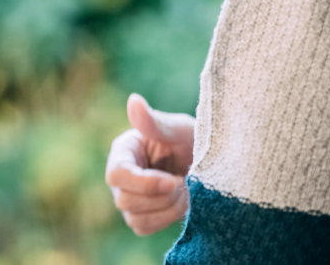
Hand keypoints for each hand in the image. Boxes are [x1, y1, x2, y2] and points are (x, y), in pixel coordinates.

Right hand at [104, 93, 198, 234]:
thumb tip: (133, 101)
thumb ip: (156, 122)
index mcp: (124, 151)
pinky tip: (180, 204)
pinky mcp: (139, 215)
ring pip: (134, 218)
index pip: (117, 174)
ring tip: (185, 192)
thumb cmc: (195, 141)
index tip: (173, 181)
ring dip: (166, 209)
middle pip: (124, 200)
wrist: (211, 165)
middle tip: (184, 184)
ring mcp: (128, 198)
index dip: (144, 183)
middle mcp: (120, 176)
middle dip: (161, 197)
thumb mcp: (180, 130)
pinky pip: (143, 228)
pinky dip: (165, 220)